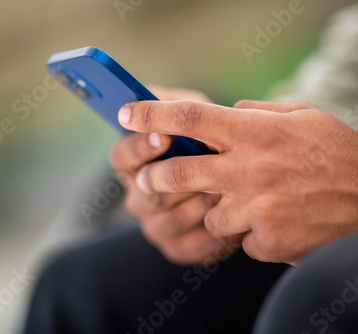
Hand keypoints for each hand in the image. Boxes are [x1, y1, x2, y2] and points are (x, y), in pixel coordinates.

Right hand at [110, 86, 240, 264]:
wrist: (236, 185)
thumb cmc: (208, 143)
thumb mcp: (191, 116)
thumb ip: (171, 104)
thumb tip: (149, 92)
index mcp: (134, 165)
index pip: (121, 157)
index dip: (140, 147)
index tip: (164, 135)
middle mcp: (138, 197)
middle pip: (145, 192)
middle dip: (178, 177)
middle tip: (207, 165)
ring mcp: (155, 226)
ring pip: (170, 218)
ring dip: (199, 202)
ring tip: (225, 188)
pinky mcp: (177, 249)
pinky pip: (191, 245)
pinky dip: (213, 231)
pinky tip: (234, 216)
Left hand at [118, 99, 357, 263]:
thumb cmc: (338, 151)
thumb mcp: (298, 116)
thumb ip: (254, 114)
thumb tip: (222, 116)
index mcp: (256, 131)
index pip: (189, 116)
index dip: (151, 113)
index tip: (127, 113)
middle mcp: (250, 168)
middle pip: (179, 172)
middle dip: (156, 178)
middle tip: (150, 179)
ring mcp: (257, 208)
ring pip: (210, 216)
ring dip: (221, 213)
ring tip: (252, 205)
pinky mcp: (267, 240)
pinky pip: (241, 240)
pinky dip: (252, 233)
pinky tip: (280, 222)